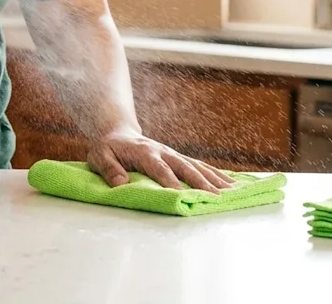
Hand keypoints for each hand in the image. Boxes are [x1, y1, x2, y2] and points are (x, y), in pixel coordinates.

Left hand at [87, 128, 235, 192]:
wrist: (118, 132)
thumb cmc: (108, 148)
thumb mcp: (99, 156)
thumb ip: (109, 169)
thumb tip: (120, 182)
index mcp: (144, 152)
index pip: (160, 169)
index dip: (170, 182)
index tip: (181, 195)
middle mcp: (164, 152)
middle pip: (185, 168)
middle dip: (201, 183)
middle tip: (216, 198)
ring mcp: (173, 154)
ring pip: (197, 166)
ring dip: (215, 179)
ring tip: (232, 192)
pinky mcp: (179, 158)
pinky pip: (200, 166)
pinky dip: (216, 174)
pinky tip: (230, 184)